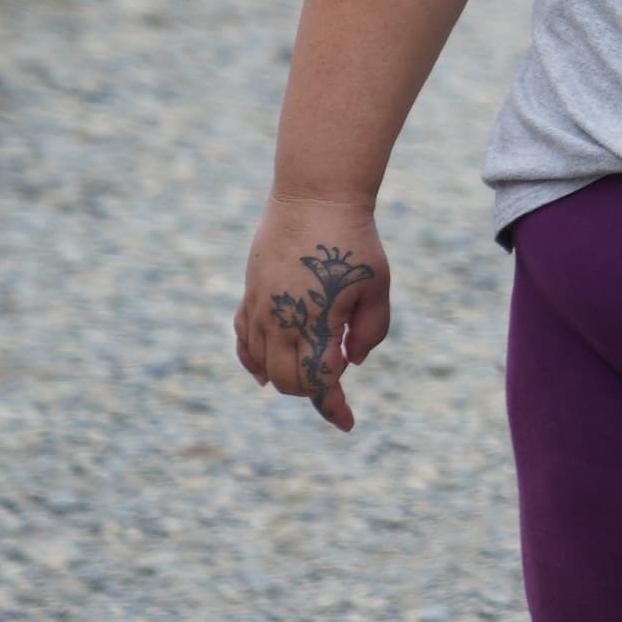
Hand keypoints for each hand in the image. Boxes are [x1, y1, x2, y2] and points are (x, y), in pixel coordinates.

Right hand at [233, 197, 390, 432]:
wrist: (314, 198)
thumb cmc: (354, 241)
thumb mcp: (377, 286)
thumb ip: (370, 331)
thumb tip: (350, 362)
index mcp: (316, 323)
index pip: (320, 384)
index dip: (333, 408)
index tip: (348, 423)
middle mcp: (282, 321)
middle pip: (289, 382)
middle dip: (314, 392)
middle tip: (337, 381)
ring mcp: (260, 309)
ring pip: (263, 365)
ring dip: (287, 377)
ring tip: (311, 373)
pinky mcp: (250, 295)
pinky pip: (243, 340)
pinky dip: (253, 361)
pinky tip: (264, 373)